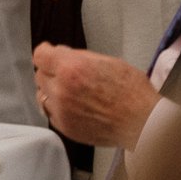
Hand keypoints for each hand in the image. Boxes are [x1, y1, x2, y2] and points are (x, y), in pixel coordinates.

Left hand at [32, 44, 159, 149]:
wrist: (141, 122)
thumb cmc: (131, 92)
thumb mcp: (108, 61)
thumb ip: (79, 57)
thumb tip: (63, 54)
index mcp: (71, 68)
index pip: (40, 55)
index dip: (47, 52)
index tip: (50, 53)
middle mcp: (61, 89)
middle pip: (39, 74)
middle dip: (51, 71)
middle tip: (67, 73)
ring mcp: (62, 110)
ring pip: (42, 95)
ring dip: (51, 90)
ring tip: (70, 91)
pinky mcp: (65, 127)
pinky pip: (50, 113)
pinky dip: (57, 108)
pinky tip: (73, 106)